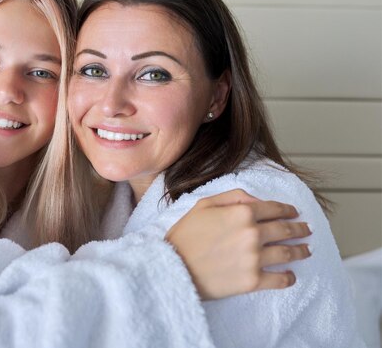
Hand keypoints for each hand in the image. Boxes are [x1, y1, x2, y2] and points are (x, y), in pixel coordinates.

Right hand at [164, 189, 311, 299]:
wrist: (172, 267)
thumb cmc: (185, 234)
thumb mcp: (204, 205)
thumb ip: (233, 197)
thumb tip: (257, 201)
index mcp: (242, 213)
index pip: (274, 209)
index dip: (288, 210)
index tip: (294, 213)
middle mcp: (252, 234)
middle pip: (285, 230)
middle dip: (299, 229)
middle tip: (307, 230)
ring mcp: (254, 259)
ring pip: (288, 254)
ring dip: (301, 251)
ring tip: (307, 250)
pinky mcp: (252, 281)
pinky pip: (279, 280)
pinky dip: (289, 278)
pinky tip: (292, 276)